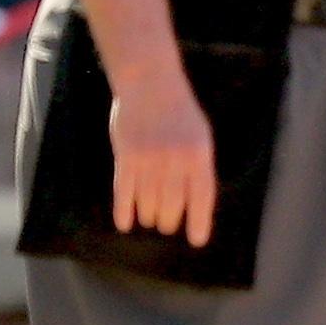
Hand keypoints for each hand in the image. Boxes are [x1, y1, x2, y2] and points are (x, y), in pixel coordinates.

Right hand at [109, 70, 215, 245]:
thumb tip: (197, 202)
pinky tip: (125, 223)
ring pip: (148, 205)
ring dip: (149, 217)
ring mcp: (149, 160)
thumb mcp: (200, 135)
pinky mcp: (125, 158)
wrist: (149, 83)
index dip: (200, 222)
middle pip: (172, 207)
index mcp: (199, 154)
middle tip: (167, 224)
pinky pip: (123, 195)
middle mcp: (175, 160)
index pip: (202, 197)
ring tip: (150, 218)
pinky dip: (124, 213)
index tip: (197, 241)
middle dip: (170, 222)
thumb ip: (198, 166)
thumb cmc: (179, 111)